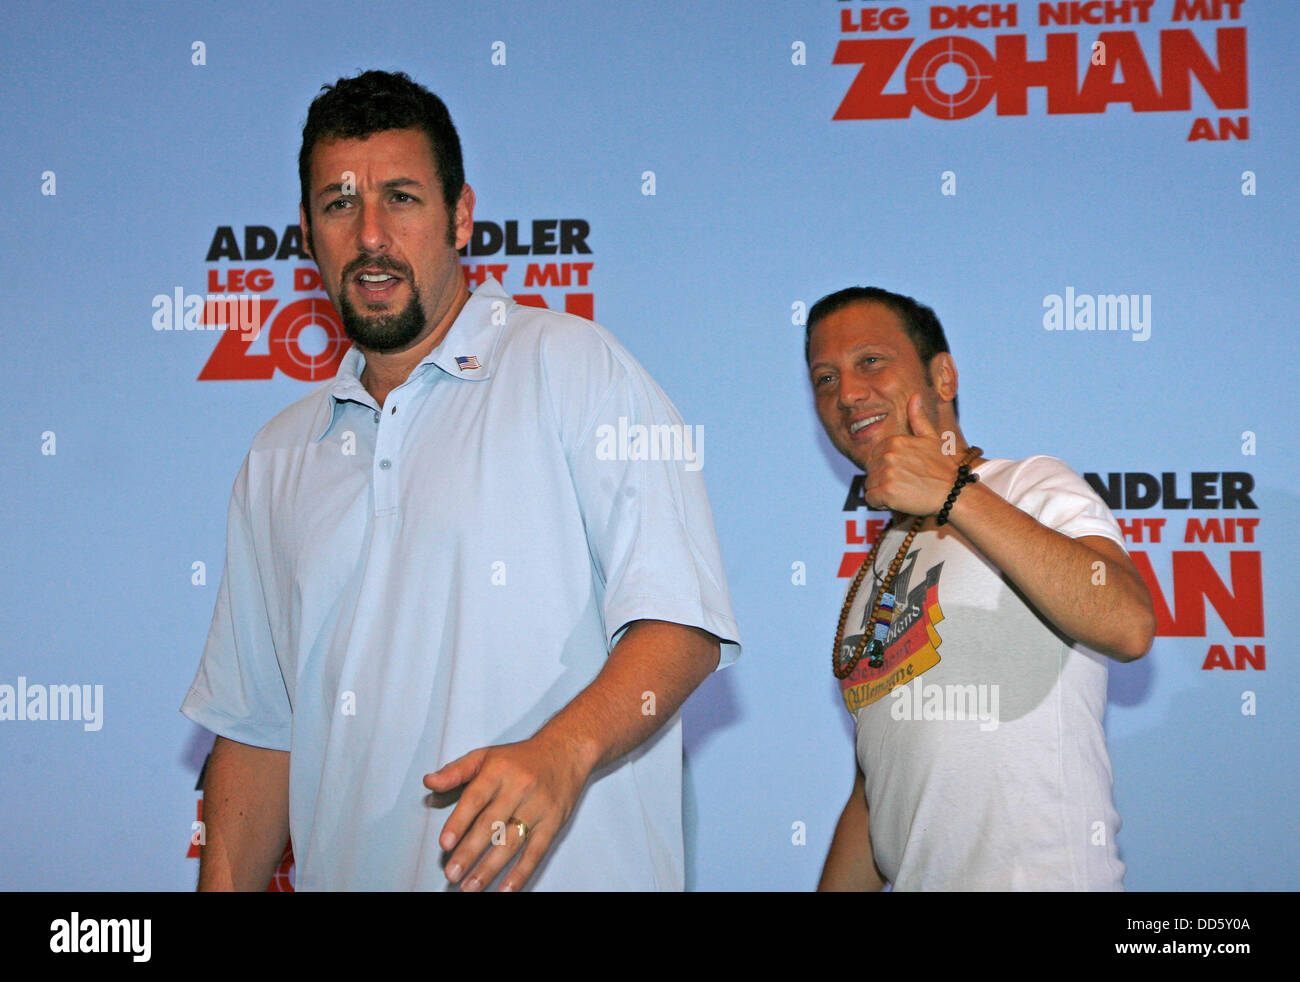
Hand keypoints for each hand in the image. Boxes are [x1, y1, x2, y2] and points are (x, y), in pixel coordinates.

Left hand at [423, 732, 591, 891]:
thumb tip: (429, 782)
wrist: (566, 750)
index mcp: (498, 770)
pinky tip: (506, 889)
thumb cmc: (520, 758)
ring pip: (512, 841)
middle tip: (452, 873)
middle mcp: (519, 788)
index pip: (475, 799)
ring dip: (490, 868)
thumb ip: (455, 771)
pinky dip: (521, 872)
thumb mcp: (485, 756)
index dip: (459, 822)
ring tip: (471, 886)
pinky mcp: (553, 822)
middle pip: (492, 824)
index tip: (445, 844)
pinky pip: (536, 851)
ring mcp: (538, 807)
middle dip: (470, 852)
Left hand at [864, 394, 960, 515]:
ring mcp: (886, 473)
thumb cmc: (944, 467)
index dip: (886, 467)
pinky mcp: (886, 492)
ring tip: (903, 492)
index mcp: (895, 441)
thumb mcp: (931, 438)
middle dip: (883, 479)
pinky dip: (880, 503)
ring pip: (869, 485)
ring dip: (882, 492)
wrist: (954, 493)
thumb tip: (914, 397)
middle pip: (871, 471)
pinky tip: (897, 501)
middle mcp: (888, 455)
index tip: (904, 472)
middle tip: (905, 484)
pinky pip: (871, 499)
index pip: (874, 457)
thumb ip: (918, 419)